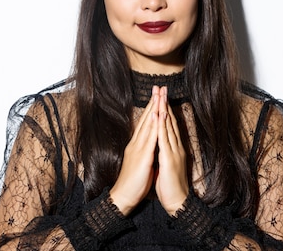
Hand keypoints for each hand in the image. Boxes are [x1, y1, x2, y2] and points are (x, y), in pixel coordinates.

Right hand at [110, 86, 159, 215]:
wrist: (123, 196)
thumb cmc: (133, 182)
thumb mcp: (141, 163)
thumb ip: (145, 152)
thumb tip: (151, 146)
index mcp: (137, 145)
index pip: (146, 122)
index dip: (152, 108)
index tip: (157, 95)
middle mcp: (137, 143)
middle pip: (146, 118)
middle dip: (153, 102)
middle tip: (158, 86)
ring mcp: (138, 148)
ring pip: (148, 124)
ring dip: (154, 108)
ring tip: (159, 94)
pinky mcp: (142, 156)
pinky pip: (150, 138)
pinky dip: (154, 125)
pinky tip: (158, 115)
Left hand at [154, 86, 188, 215]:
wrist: (177, 202)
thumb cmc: (170, 186)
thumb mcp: (166, 165)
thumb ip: (165, 153)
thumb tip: (161, 146)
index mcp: (173, 148)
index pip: (168, 125)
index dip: (164, 109)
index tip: (160, 96)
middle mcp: (175, 146)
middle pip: (169, 121)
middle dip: (165, 104)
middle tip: (162, 87)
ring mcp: (173, 151)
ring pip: (167, 126)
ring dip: (163, 109)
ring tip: (160, 95)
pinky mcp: (169, 158)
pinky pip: (164, 139)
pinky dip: (161, 126)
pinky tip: (159, 114)